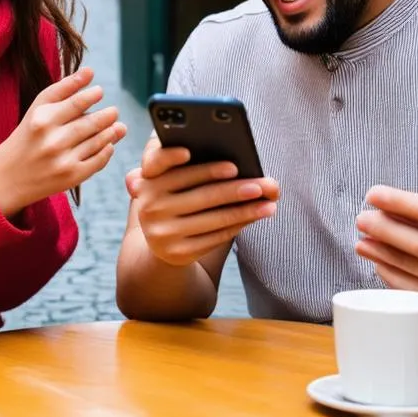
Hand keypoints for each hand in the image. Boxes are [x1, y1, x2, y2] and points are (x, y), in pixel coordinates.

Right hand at [0, 68, 126, 217]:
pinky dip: (107, 151)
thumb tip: (90, 71)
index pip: (77, 102)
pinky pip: (98, 161)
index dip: (93, 95)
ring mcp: (62, 160)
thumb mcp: (37, 109)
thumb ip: (63, 89)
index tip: (99, 92)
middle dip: (107, 115)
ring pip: (98, 141)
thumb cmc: (27, 136)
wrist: (7, 179)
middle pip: (90, 123)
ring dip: (111, 132)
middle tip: (114, 111)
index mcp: (42, 119)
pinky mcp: (71, 177)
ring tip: (116, 126)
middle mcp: (52, 140)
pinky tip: (108, 144)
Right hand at [127, 136, 279, 266]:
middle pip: (204, 194)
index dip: (191, 163)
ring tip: (269, 202)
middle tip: (264, 185)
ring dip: (246, 210)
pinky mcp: (177, 252)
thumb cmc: (175, 195)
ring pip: (214, 218)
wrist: (160, 239)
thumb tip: (234, 166)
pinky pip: (216, 236)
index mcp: (148, 180)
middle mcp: (150, 206)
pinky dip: (239, 224)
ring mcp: (163, 232)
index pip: (167, 165)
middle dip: (237, 189)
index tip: (230, 166)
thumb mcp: (171, 179)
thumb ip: (186, 165)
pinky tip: (255, 216)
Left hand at [355, 185, 417, 360]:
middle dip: (384, 230)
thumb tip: (396, 211)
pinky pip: (416, 305)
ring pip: (413, 278)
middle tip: (362, 219)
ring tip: (364, 243)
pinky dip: (395, 285)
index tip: (375, 194)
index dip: (403, 203)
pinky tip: (382, 270)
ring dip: (382, 258)